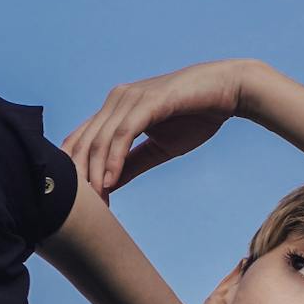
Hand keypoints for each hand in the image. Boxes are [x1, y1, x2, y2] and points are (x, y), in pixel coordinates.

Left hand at [59, 61, 249, 202]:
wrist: (228, 92)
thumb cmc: (195, 117)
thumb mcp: (158, 148)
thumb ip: (131, 163)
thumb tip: (107, 185)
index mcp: (116, 109)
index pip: (82, 140)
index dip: (76, 172)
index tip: (80, 205)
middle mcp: (117, 100)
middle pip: (84, 142)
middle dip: (81, 178)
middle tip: (85, 211)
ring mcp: (131, 98)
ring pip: (101, 140)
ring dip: (95, 174)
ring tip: (97, 202)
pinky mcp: (148, 101)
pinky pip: (123, 134)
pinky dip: (113, 159)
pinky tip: (109, 182)